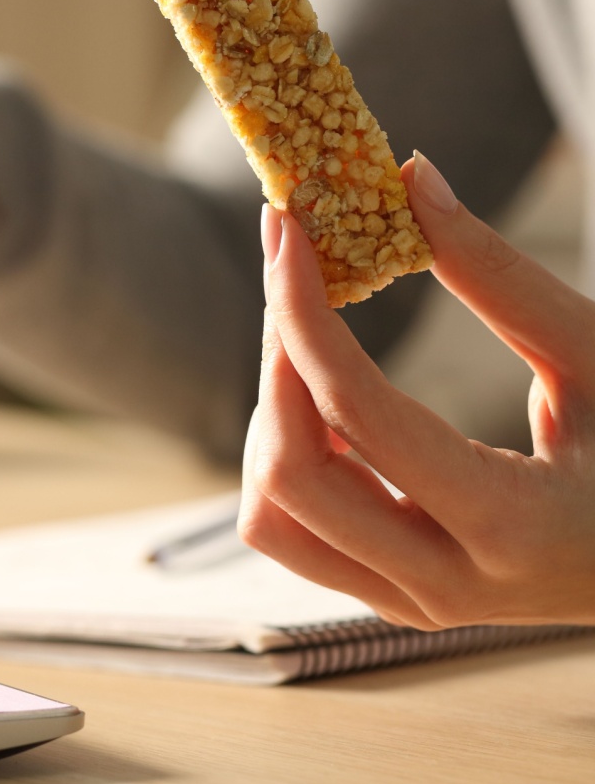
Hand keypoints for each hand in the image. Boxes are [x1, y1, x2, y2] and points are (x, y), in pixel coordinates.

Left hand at [239, 151, 594, 628]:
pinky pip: (295, 530)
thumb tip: (414, 179)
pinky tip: (327, 398)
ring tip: (313, 339)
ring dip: (270, 417)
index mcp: (512, 527)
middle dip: (274, 359)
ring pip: (272, 518)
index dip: (300, 309)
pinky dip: (287, 455)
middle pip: (287, 476)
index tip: (285, 229)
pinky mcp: (396, 595)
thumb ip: (501, 275)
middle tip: (294, 272)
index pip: (355, 411)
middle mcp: (447, 585)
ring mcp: (414, 603)